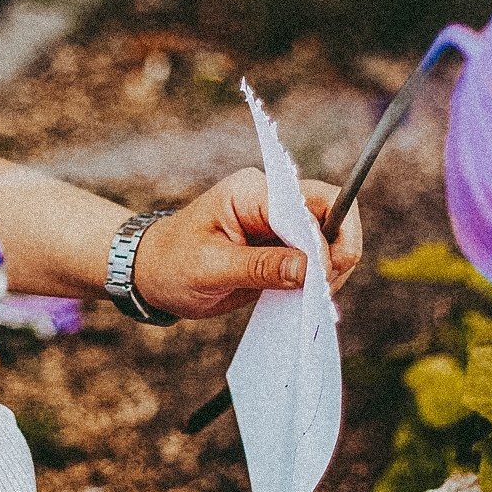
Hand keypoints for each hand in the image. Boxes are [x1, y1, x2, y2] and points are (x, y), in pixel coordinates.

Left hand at [128, 167, 364, 320]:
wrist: (153, 273)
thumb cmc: (172, 264)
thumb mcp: (211, 268)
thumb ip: (261, 267)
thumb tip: (310, 270)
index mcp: (252, 192)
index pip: (310, 203)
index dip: (324, 239)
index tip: (319, 277)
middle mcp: (272, 201)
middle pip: (331, 212)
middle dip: (338, 250)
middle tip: (325, 289)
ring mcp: (279, 223)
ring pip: (331, 236)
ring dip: (332, 268)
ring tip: (314, 298)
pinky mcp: (282, 246)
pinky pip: (317, 257)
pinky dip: (321, 279)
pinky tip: (308, 298)